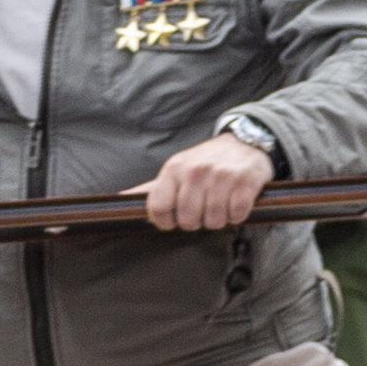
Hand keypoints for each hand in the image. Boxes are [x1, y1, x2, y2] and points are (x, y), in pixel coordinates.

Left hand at [125, 133, 273, 230]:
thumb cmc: (205, 161)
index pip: (159, 208)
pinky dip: (237, 215)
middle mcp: (195, 172)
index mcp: (173, 170)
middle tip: (202, 212)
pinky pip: (237, 215)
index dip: (165, 222)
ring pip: (214, 220)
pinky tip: (235, 203)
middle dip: (196, 223)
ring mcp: (221, 176)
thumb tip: (121, 198)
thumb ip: (151, 188)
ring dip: (218, 220)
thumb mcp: (175, 169)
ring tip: (220, 206)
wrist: (244, 142)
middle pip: (188, 220)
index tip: (174, 221)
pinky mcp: (246, 182)